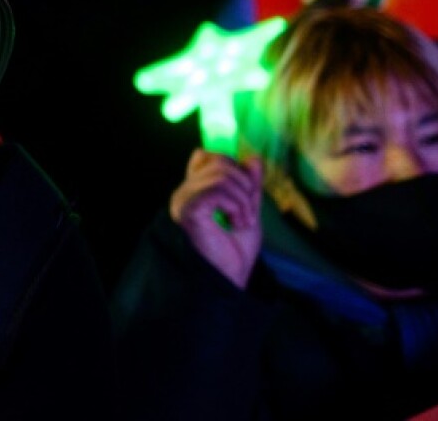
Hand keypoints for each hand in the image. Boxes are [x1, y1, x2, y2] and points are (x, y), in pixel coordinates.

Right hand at [169, 148, 262, 288]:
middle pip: (218, 161)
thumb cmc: (233, 255)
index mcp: (194, 192)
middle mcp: (184, 193)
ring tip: (242, 221)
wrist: (227, 281)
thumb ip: (250, 186)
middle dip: (244, 184)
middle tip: (248, 214)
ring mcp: (183, 200)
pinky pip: (217, 188)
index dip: (231, 168)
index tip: (244, 198)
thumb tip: (254, 158)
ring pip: (221, 173)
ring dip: (243, 198)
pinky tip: (235, 223)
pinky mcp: (188, 209)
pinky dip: (236, 204)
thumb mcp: (249, 212)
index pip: (206, 156)